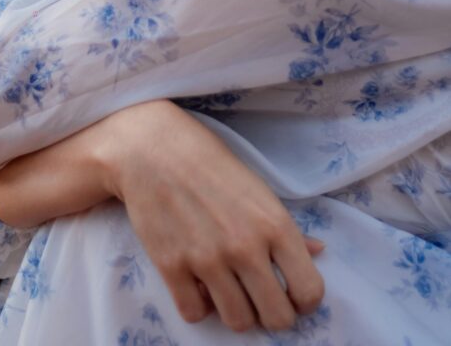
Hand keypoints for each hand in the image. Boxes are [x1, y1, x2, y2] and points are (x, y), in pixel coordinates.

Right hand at [98, 99, 324, 332]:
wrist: (153, 148)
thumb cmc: (210, 164)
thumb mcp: (257, 189)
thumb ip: (288, 228)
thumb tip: (319, 252)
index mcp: (274, 225)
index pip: (309, 292)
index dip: (304, 302)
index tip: (292, 295)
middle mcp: (245, 246)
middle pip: (277, 318)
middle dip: (272, 314)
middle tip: (259, 298)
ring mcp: (207, 259)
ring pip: (238, 323)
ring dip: (236, 311)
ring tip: (229, 290)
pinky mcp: (171, 266)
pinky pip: (195, 314)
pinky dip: (198, 305)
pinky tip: (198, 284)